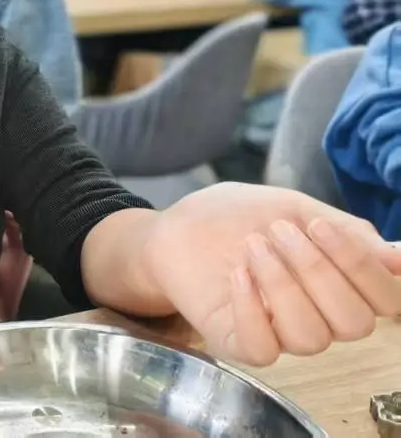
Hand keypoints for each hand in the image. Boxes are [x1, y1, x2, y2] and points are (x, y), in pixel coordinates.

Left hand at [141, 182, 400, 365]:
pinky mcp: (239, 342)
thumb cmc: (240, 216)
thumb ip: (349, 232)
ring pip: (310, 338)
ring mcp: (279, 333)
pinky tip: (237, 274)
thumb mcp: (296, 208)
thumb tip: (400, 258)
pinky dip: (253, 309)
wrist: (180, 224)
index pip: (386, 300)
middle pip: (354, 324)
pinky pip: (263, 349)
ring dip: (282, 284)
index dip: (361, 266)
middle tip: (277, 230)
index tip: (320, 225)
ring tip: (252, 246)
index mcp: (342, 286)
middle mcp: (319, 317)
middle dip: (318, 270)